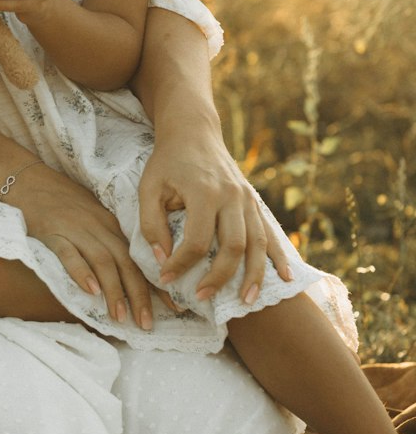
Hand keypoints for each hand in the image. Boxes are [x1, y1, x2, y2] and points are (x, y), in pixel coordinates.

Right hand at [13, 163, 158, 331]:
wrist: (27, 180)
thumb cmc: (59, 202)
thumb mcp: (91, 217)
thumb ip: (107, 241)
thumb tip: (126, 275)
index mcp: (110, 226)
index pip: (138, 258)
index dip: (156, 284)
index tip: (173, 307)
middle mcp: (98, 227)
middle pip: (125, 263)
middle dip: (140, 295)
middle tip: (147, 323)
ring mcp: (75, 230)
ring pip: (103, 261)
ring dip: (114, 290)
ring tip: (121, 317)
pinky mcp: (52, 233)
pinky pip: (69, 254)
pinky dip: (82, 272)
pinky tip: (91, 291)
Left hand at [138, 126, 294, 304]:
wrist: (193, 132)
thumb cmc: (166, 162)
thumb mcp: (148, 188)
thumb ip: (151, 224)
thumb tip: (163, 260)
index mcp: (204, 192)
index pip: (197, 240)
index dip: (181, 264)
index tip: (165, 278)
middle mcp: (231, 196)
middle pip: (233, 245)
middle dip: (220, 277)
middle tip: (202, 298)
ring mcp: (247, 198)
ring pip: (257, 242)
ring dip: (254, 275)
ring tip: (247, 302)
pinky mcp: (254, 201)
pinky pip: (270, 232)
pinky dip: (278, 256)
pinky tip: (285, 277)